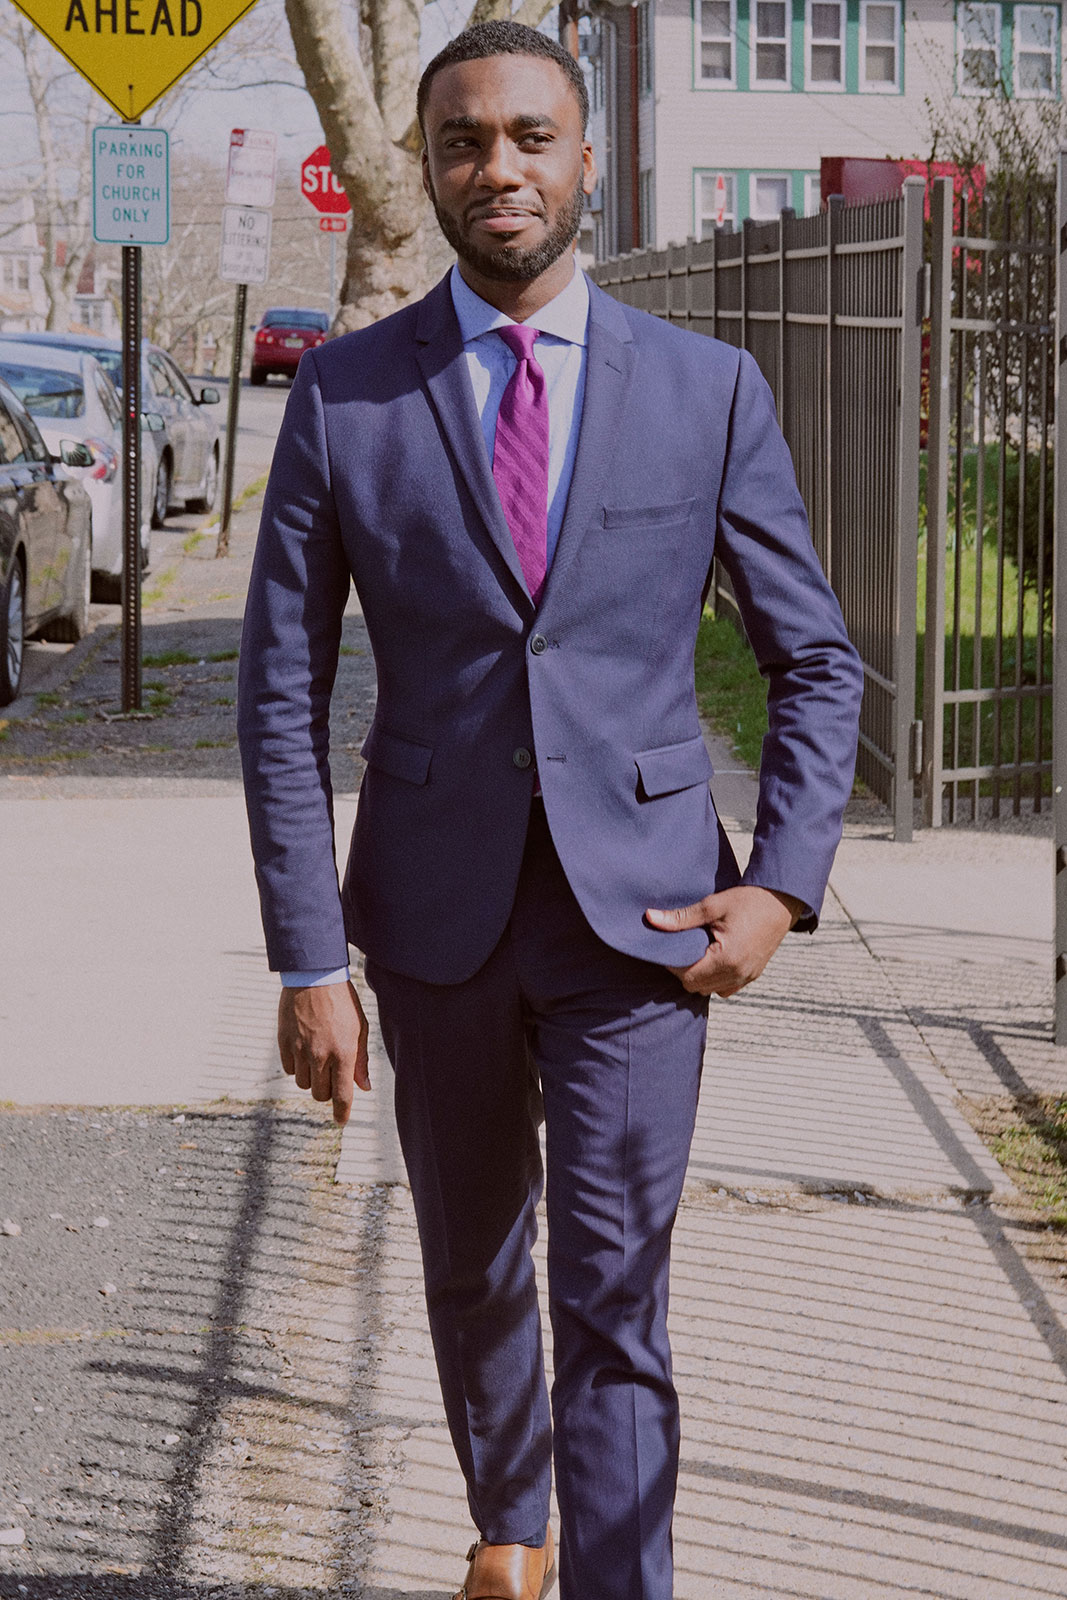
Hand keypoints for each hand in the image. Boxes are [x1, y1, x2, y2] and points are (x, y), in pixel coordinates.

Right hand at [277, 980, 370, 1125]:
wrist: (314, 977)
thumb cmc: (342, 1001)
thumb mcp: (359, 1028)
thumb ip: (360, 1061)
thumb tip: (364, 1087)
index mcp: (343, 1053)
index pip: (342, 1095)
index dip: (341, 1113)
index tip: (340, 1121)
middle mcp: (320, 1056)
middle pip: (320, 1094)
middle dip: (327, 1092)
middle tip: (332, 1078)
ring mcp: (300, 1050)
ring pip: (304, 1084)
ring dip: (312, 1079)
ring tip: (318, 1059)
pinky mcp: (284, 1043)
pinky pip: (290, 1070)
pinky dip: (298, 1067)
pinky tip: (304, 1051)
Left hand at [645, 885, 803, 997]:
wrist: (782, 900)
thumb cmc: (748, 900)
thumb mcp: (712, 905)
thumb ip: (681, 917)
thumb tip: (650, 917)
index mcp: (727, 958)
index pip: (687, 977)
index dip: (673, 965)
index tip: (671, 947)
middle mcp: (738, 973)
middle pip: (696, 987)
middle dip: (684, 972)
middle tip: (682, 949)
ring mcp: (747, 976)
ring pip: (710, 991)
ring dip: (700, 977)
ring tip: (697, 953)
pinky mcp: (753, 975)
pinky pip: (726, 988)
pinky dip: (715, 979)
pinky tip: (712, 959)